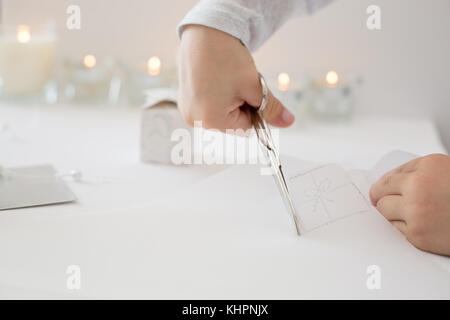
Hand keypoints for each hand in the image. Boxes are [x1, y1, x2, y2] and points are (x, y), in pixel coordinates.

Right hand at [178, 25, 294, 130]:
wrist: (205, 31)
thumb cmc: (228, 58)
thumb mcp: (254, 86)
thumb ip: (271, 108)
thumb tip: (289, 122)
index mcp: (210, 120)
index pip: (245, 127)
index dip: (253, 108)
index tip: (250, 88)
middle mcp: (194, 120)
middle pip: (231, 122)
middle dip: (240, 105)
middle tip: (237, 81)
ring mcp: (187, 110)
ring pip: (221, 113)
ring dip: (229, 100)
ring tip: (224, 78)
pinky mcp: (184, 100)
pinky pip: (208, 105)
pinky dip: (216, 95)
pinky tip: (215, 77)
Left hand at [370, 154, 449, 255]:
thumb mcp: (441, 167)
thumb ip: (411, 169)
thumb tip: (385, 180)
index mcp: (424, 170)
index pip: (386, 180)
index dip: (380, 189)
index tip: (377, 193)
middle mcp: (418, 190)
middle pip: (380, 199)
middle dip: (384, 202)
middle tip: (392, 205)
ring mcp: (416, 214)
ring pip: (385, 216)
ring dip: (395, 216)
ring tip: (416, 215)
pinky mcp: (419, 237)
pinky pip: (398, 232)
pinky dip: (406, 229)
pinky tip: (424, 225)